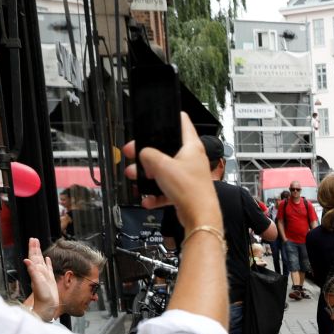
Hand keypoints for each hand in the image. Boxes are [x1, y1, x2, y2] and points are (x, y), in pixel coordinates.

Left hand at [23, 237, 60, 320]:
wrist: (47, 308)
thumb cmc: (43, 298)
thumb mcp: (38, 283)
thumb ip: (32, 271)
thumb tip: (26, 260)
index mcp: (37, 272)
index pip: (33, 257)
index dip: (33, 248)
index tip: (33, 239)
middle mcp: (39, 273)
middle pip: (36, 257)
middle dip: (35, 248)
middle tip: (34, 239)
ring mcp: (44, 276)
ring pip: (41, 261)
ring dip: (40, 253)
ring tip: (38, 246)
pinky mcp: (49, 280)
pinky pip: (48, 269)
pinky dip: (48, 263)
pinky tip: (48, 260)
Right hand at [123, 113, 221, 231]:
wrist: (200, 217)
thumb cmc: (190, 190)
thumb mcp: (161, 165)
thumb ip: (148, 155)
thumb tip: (143, 155)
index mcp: (191, 147)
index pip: (183, 123)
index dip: (171, 117)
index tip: (162, 115)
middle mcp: (191, 159)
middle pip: (165, 149)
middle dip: (147, 153)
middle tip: (133, 154)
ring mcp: (188, 176)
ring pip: (163, 171)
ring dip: (147, 175)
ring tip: (135, 177)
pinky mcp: (185, 191)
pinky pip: (165, 189)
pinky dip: (155, 194)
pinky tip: (147, 198)